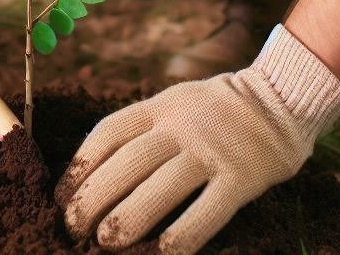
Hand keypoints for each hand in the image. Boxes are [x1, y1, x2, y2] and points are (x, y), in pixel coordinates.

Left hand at [57, 26, 339, 254]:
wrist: (278, 99)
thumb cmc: (214, 110)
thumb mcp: (174, 102)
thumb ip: (143, 129)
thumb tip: (95, 175)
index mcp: (159, 106)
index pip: (108, 133)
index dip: (80, 166)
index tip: (61, 197)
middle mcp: (180, 125)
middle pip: (127, 164)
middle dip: (93, 199)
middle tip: (74, 229)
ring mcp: (210, 150)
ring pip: (159, 188)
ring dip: (127, 220)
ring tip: (105, 243)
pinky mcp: (238, 178)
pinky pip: (205, 213)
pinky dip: (180, 238)